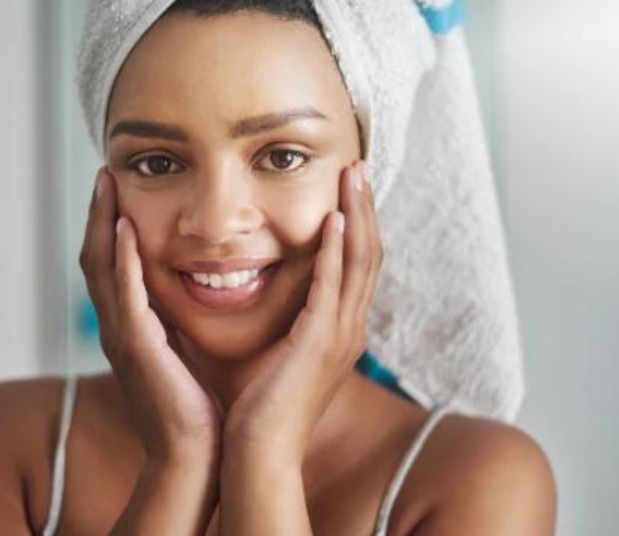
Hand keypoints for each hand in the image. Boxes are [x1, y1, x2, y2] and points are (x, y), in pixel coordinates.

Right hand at [79, 167, 222, 465]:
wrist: (193, 453)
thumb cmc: (194, 407)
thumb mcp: (183, 353)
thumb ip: (176, 322)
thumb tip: (189, 295)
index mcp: (129, 327)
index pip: (111, 265)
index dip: (109, 225)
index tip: (117, 188)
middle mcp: (117, 328)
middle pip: (96, 258)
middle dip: (98, 214)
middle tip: (105, 173)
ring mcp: (122, 337)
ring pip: (102, 269)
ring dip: (103, 223)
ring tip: (108, 184)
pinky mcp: (138, 348)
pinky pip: (126, 295)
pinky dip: (124, 260)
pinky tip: (128, 229)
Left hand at [222, 160, 382, 466]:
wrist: (258, 452)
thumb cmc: (257, 404)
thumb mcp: (273, 349)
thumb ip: (273, 315)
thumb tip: (249, 283)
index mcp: (337, 329)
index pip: (356, 264)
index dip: (356, 222)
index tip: (347, 186)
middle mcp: (348, 328)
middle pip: (368, 253)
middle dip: (364, 207)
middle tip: (358, 166)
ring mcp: (340, 336)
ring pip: (360, 262)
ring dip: (357, 215)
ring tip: (353, 175)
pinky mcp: (320, 344)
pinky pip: (334, 289)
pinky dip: (337, 252)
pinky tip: (333, 220)